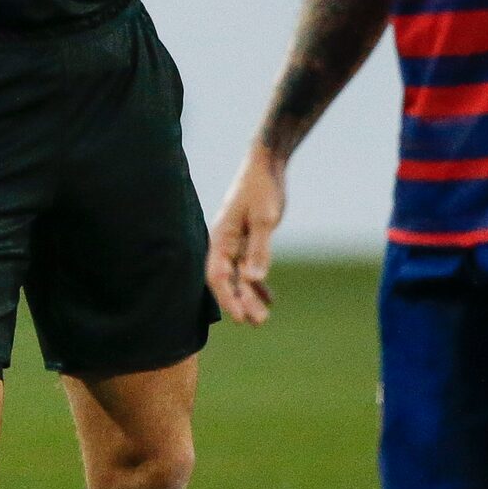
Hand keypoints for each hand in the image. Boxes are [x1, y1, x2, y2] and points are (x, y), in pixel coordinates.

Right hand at [207, 145, 286, 325]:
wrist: (266, 165)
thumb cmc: (262, 188)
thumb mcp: (264, 218)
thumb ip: (259, 249)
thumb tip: (253, 278)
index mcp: (220, 238)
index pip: (218, 276)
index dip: (227, 298)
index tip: (239, 317)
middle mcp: (224, 243)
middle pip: (229, 280)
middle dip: (241, 302)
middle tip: (258, 322)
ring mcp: (235, 242)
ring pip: (240, 276)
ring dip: (250, 296)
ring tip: (263, 318)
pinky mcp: (247, 239)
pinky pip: (249, 267)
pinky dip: (258, 283)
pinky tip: (270, 298)